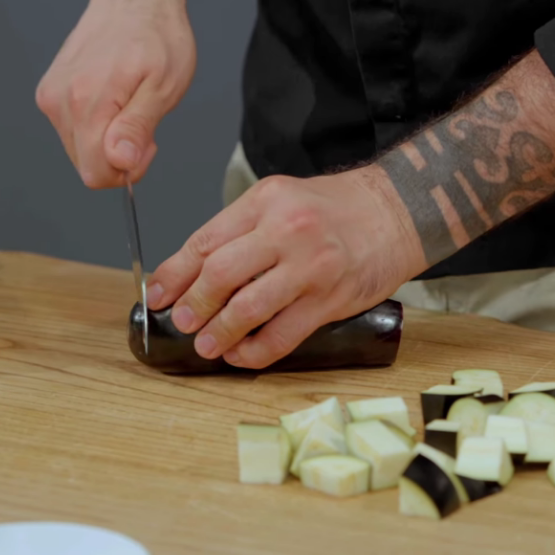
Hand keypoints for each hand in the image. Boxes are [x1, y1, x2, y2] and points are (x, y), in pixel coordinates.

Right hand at [35, 0, 195, 187]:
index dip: (127, 169)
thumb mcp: (163, 87)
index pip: (96, 173)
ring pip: (79, 150)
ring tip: (129, 105)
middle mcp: (61, 101)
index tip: (146, 145)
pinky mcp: (50, 93)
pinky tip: (114, 99)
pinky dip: (96, 125)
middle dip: (118, 156)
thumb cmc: (155, 36)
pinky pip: (73, 131)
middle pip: (86, 164)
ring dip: (108, 139)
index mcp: (88, 102)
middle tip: (142, 122)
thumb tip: (121, 161)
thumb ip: (138, 129)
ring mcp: (52, 96)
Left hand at [145, 168, 425, 368]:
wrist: (397, 211)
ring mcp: (310, 266)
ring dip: (219, 332)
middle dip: (193, 304)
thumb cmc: (336, 209)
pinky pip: (282, 335)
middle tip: (182, 321)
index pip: (206, 241)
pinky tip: (242, 354)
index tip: (157, 294)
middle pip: (221, 273)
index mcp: (265, 201)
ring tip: (206, 345)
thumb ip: (243, 231)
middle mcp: (286, 230)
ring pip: (248, 308)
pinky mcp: (330, 299)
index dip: (174, 273)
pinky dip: (255, 351)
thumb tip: (197, 273)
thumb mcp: (283, 200)